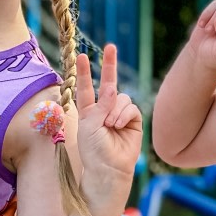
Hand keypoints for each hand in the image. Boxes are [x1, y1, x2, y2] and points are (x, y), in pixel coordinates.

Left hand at [74, 45, 140, 203]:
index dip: (83, 72)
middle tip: (110, 47)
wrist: (108, 169)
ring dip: (114, 109)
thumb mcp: (90, 125)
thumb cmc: (94, 150)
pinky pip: (131, 107)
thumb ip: (101, 104)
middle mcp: (104, 110)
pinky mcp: (134, 121)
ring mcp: (120, 115)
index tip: (81, 56)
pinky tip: (118, 125)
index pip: (85, 88)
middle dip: (109, 65)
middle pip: (108, 83)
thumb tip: (114, 88)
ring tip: (109, 125)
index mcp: (88, 112)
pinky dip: (124, 114)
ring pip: (121, 97)